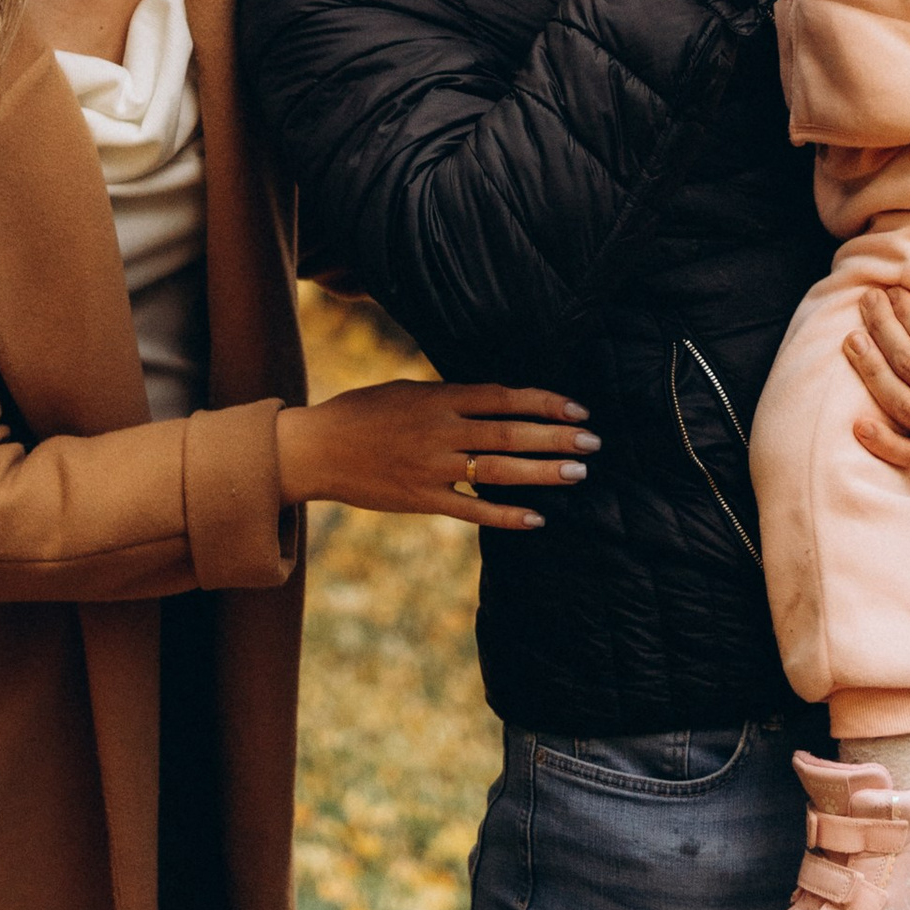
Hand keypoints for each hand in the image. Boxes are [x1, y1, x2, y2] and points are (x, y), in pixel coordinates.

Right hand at [276, 381, 598, 531]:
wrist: (317, 449)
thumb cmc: (363, 412)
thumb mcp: (407, 391)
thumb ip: (450, 397)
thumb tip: (497, 402)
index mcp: (438, 398)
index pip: (503, 397)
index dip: (543, 401)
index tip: (577, 408)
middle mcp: (440, 431)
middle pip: (509, 433)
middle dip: (554, 438)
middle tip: (592, 442)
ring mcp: (432, 468)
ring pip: (498, 471)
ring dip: (542, 473)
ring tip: (578, 474)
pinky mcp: (422, 500)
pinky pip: (472, 510)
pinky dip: (505, 515)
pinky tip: (537, 518)